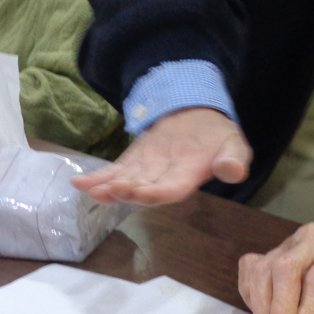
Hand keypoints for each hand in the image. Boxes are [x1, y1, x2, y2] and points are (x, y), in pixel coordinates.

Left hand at [71, 108, 250, 204]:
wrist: (201, 120)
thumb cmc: (220, 137)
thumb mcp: (234, 144)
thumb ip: (234, 159)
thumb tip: (234, 171)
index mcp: (191, 176)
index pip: (174, 189)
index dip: (157, 193)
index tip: (142, 193)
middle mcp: (166, 179)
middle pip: (145, 190)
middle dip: (128, 192)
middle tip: (112, 191)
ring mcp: (147, 171)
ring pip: (126, 183)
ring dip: (110, 189)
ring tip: (94, 190)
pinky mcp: (134, 162)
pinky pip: (114, 172)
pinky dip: (97, 178)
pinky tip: (79, 183)